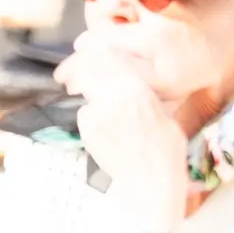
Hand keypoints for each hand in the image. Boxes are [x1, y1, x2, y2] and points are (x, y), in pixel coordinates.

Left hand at [57, 36, 188, 232]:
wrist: (150, 182)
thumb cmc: (165, 148)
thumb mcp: (161, 110)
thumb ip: (140, 90)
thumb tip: (125, 75)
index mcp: (136, 88)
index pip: (108, 57)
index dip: (94, 52)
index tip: (85, 50)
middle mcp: (113, 97)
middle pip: (88, 71)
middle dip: (77, 71)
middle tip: (68, 75)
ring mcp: (96, 115)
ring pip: (86, 94)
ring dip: (87, 95)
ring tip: (101, 107)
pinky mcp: (87, 131)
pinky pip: (85, 114)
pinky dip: (91, 116)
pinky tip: (104, 128)